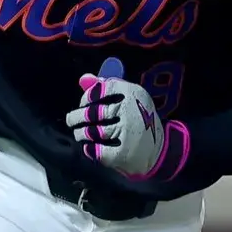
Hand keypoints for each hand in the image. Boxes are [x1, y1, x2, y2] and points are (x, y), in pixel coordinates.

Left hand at [66, 66, 187, 180]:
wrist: (160, 150)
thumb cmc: (139, 120)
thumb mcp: (129, 98)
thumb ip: (105, 87)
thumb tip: (83, 78)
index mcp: (133, 93)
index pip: (101, 89)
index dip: (87, 96)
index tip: (84, 103)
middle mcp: (130, 110)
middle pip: (93, 112)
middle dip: (77, 117)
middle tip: (71, 120)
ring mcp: (127, 132)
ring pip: (92, 131)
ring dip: (81, 133)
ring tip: (80, 133)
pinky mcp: (122, 153)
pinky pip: (96, 150)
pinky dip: (89, 148)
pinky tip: (89, 146)